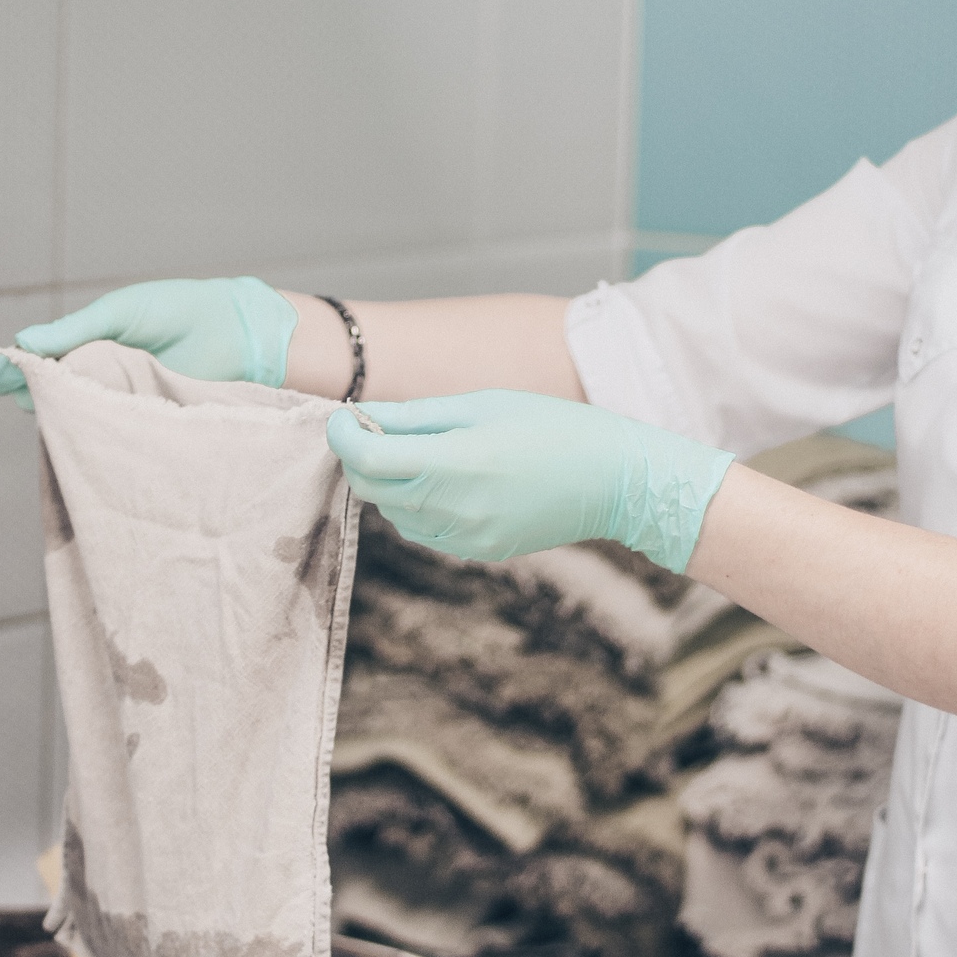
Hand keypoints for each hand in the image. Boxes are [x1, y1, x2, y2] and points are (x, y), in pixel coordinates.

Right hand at [0, 278, 298, 408]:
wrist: (235, 331)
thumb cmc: (176, 312)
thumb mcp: (119, 313)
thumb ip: (74, 329)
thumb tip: (24, 342)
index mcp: (86, 349)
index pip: (39, 365)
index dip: (13, 372)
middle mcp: (99, 382)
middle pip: (52, 398)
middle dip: (32, 397)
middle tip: (20, 394)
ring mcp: (121, 407)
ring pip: (80, 421)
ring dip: (65, 417)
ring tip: (52, 410)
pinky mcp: (147, 429)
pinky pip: (115, 438)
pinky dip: (100, 435)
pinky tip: (88, 432)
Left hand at [326, 389, 732, 573]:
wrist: (613, 481)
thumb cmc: (553, 428)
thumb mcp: (482, 404)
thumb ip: (415, 415)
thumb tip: (362, 417)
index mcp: (453, 464)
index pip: (366, 459)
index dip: (343, 435)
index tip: (344, 417)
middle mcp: (452, 510)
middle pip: (370, 489)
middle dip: (362, 458)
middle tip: (381, 428)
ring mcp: (463, 538)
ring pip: (393, 512)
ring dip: (392, 482)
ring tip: (427, 451)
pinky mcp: (477, 553)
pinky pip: (423, 530)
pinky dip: (419, 504)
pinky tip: (451, 480)